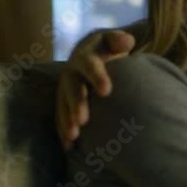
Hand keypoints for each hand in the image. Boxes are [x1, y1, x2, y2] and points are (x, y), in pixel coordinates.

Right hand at [56, 30, 135, 148]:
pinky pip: (61, 116)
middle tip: (84, 120)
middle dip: (77, 104)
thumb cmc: (109, 49)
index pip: (90, 65)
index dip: (97, 77)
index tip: (106, 91)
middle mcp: (71, 73)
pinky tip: (68, 146)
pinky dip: (64, 131)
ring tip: (74, 136)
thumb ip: (120, 40)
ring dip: (67, 120)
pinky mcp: (63, 102)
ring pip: (64, 105)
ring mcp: (65, 89)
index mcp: (85, 57)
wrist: (91, 53)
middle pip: (72, 88)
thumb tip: (125, 42)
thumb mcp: (115, 41)